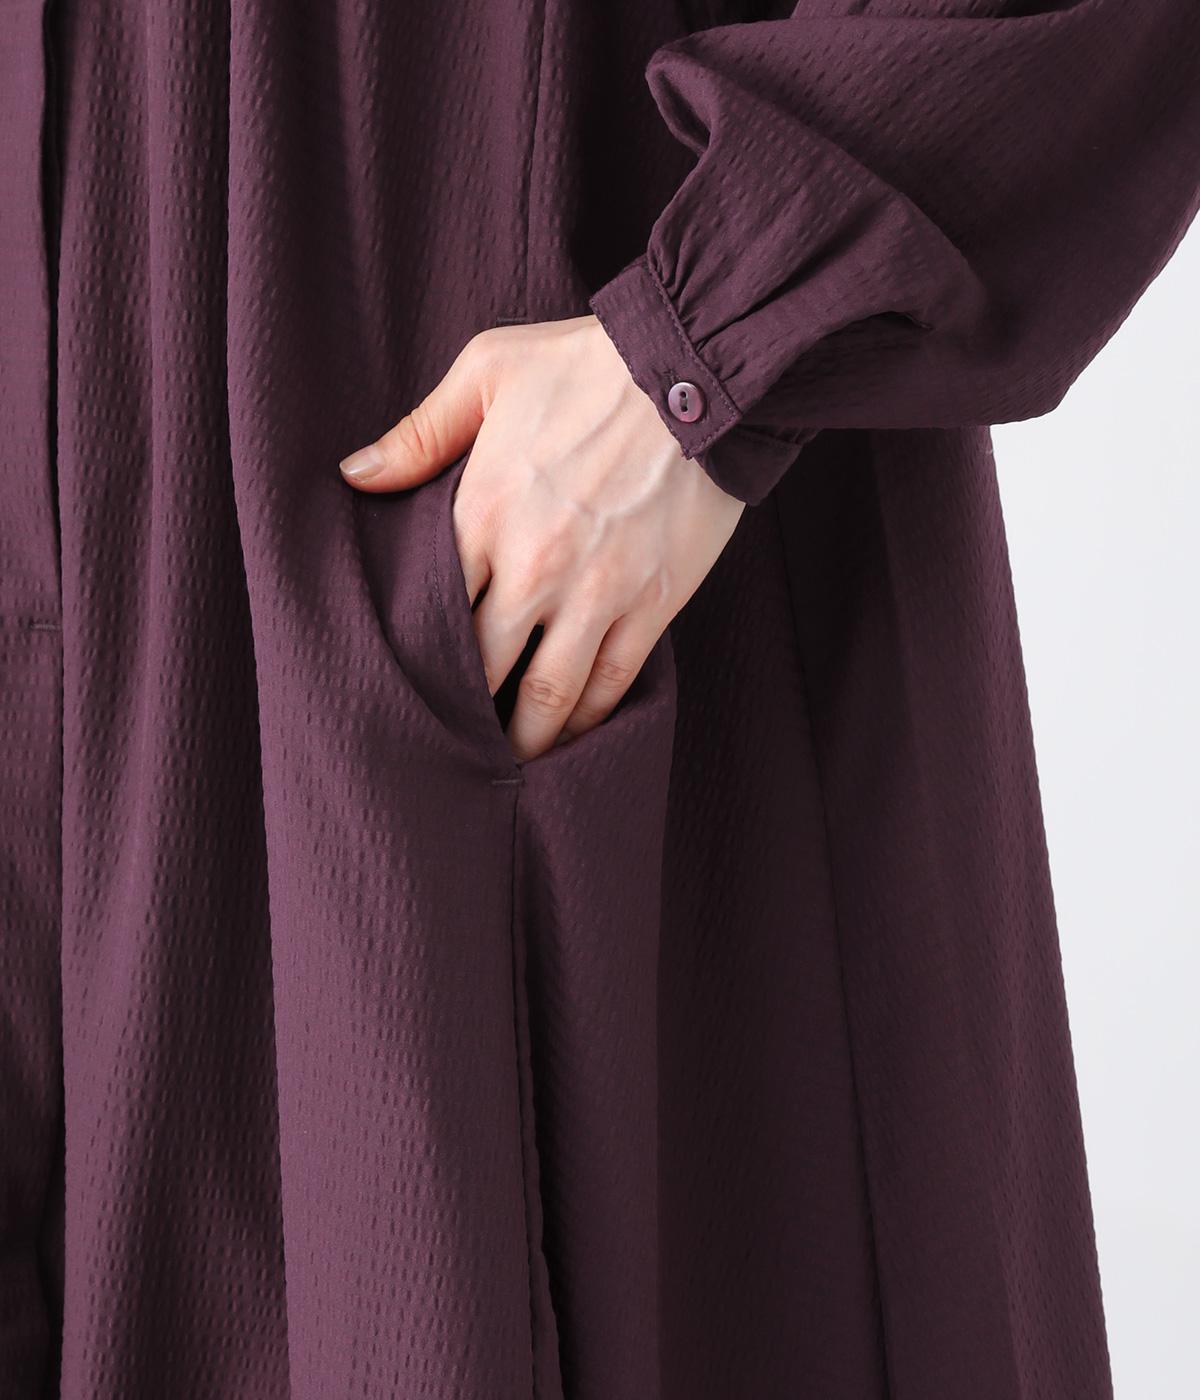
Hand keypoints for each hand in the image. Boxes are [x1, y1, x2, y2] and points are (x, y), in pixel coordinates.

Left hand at [339, 315, 743, 761]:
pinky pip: (611, 682)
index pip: (432, 610)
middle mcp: (534, 567)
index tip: (405, 681)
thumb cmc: (588, 365)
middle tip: (450, 737)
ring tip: (508, 760)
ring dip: (524, 737)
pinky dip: (586, 719)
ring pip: (548, 695)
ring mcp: (596, 594)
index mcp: (484, 513)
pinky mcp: (651, 606)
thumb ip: (420, 433)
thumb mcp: (489, 370)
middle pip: (482, 667)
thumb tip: (355, 475)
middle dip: (463, 710)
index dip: (416, 654)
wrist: (699, 372)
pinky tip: (571, 734)